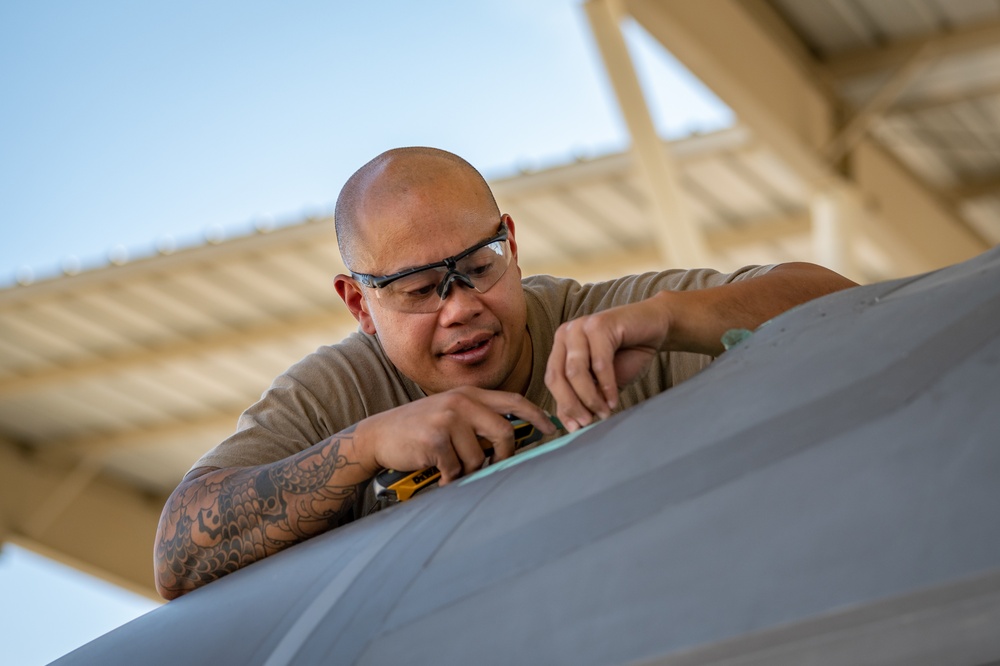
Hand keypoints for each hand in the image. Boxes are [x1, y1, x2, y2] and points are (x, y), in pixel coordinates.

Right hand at [353, 387, 556, 483]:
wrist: (378, 436)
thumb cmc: (419, 430)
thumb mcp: (450, 414)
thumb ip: (478, 420)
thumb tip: (513, 441)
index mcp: (469, 395)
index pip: (514, 400)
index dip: (537, 415)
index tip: (551, 429)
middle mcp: (460, 402)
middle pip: (505, 432)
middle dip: (504, 455)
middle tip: (492, 466)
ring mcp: (447, 419)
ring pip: (479, 457)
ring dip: (465, 469)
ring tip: (447, 465)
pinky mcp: (435, 439)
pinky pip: (456, 468)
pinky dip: (447, 477)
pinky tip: (435, 471)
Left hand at [545, 296, 670, 431]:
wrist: (654, 328)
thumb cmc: (628, 354)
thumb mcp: (601, 382)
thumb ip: (584, 397)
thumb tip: (571, 425)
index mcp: (561, 346)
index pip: (552, 379)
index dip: (562, 405)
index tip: (575, 428)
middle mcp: (566, 334)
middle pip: (558, 376)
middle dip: (572, 404)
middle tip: (587, 423)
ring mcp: (581, 326)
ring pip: (575, 371)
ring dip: (590, 398)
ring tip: (605, 412)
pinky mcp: (600, 324)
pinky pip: (599, 363)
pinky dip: (606, 386)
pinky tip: (614, 399)